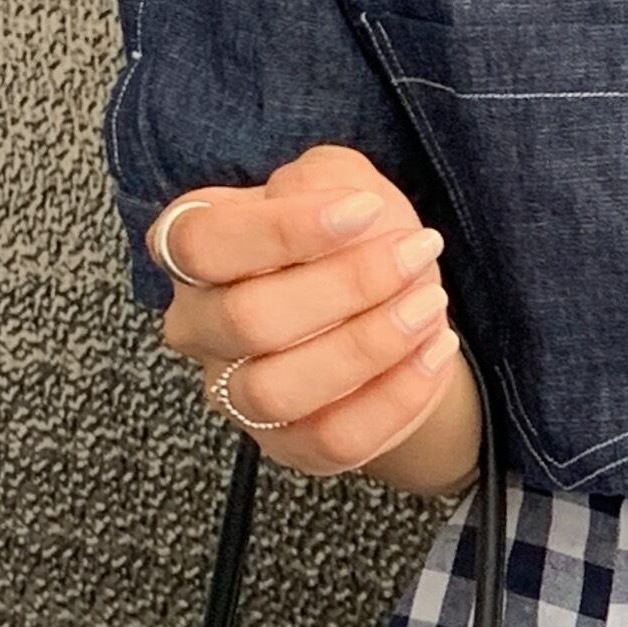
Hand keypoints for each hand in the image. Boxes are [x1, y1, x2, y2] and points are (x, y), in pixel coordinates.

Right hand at [146, 144, 477, 485]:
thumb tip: (331, 203)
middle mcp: (199, 327)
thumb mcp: (341, 185)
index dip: (282, 229)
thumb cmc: (352, 243)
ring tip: (429, 304)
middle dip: (346, 285)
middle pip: (245, 318)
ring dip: (368, 345)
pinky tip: (436, 349)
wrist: (392, 312)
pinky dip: (396, 396)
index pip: (201, 243)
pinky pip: (335, 438)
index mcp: (192, 251)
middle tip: (416, 254)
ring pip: (279, 389)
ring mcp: (237, 395)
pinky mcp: (289, 446)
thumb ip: (327, 181)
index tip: (364, 209)